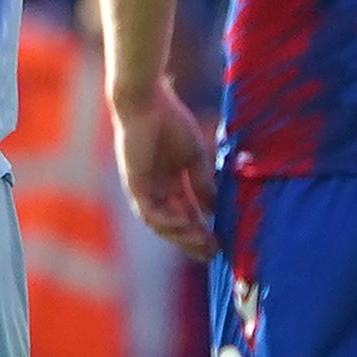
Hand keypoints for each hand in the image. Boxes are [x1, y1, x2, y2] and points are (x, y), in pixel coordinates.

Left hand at [109, 84, 216, 261]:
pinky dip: (167, 221)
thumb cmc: (171, 122)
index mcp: (169, 182)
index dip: (202, 230)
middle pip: (174, 223)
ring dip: (181, 235)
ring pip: (161, 223)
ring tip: (203, 244)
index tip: (221, 243)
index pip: (186, 213)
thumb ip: (202, 183)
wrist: (148, 102)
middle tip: (213, 254)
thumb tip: (214, 210)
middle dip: (193, 240)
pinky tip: (185, 227)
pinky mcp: (135, 184)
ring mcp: (143, 188)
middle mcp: (155, 189)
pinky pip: (149, 211)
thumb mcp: (195, 158)